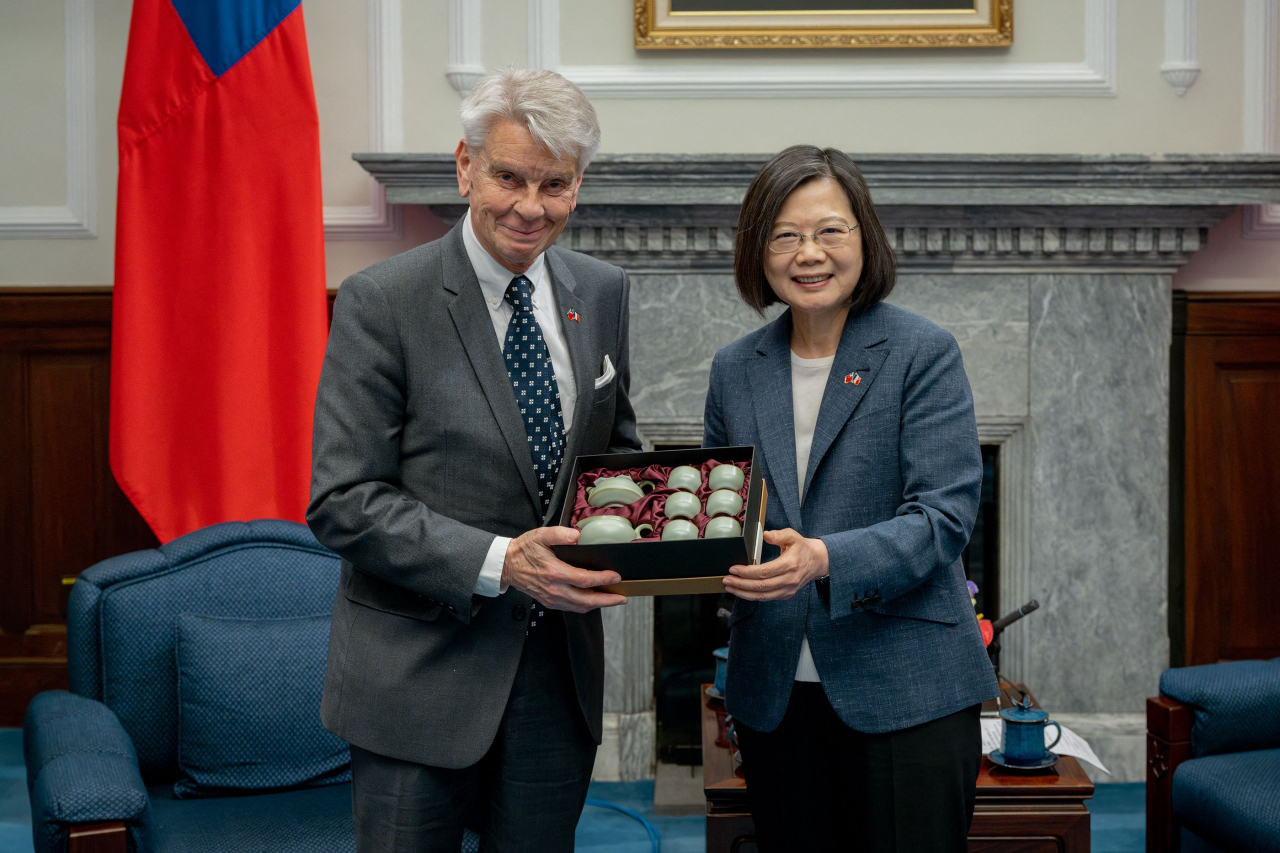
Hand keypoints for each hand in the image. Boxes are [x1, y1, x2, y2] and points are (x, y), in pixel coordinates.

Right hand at [501, 527, 626, 612]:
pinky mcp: (549, 602)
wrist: (507, 565)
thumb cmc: (524, 550)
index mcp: (555, 573)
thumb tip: (577, 535)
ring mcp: (552, 598)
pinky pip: (571, 608)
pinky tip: (592, 600)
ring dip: (598, 605)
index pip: (585, 579)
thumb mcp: (540, 535)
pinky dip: (585, 606)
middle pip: (587, 600)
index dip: (603, 579)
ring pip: (580, 607)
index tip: (615, 576)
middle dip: (607, 601)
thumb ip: (559, 534)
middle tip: (622, 598)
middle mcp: (555, 589)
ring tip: (612, 600)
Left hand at [722, 528, 828, 600]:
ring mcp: (788, 589)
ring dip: (744, 594)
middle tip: (726, 580)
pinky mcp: (786, 595)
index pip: (764, 572)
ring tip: (730, 587)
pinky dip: (753, 596)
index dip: (747, 572)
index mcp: (789, 564)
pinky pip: (767, 598)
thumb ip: (779, 535)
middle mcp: (789, 580)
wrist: (817, 561)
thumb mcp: (792, 536)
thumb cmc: (802, 548)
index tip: (733, 569)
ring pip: (763, 596)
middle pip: (761, 586)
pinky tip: (742, 591)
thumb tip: (765, 535)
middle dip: (741, 584)